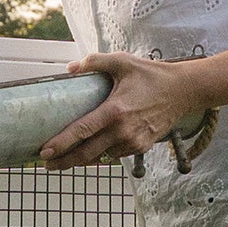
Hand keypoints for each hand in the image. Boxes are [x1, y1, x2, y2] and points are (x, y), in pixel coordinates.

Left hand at [38, 50, 205, 167]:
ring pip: (101, 157)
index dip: (60, 144)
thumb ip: (95, 62)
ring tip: (66, 158)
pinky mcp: (141, 147)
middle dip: (64, 162)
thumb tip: (70, 68)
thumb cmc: (151, 75)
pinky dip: (103, 153)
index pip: (80, 131)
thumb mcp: (123, 62)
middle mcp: (122, 131)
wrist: (183, 91)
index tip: (43, 152)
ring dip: (84, 158)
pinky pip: (116, 155)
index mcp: (114, 111)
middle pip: (86, 154)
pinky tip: (93, 150)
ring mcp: (133, 142)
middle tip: (46, 164)